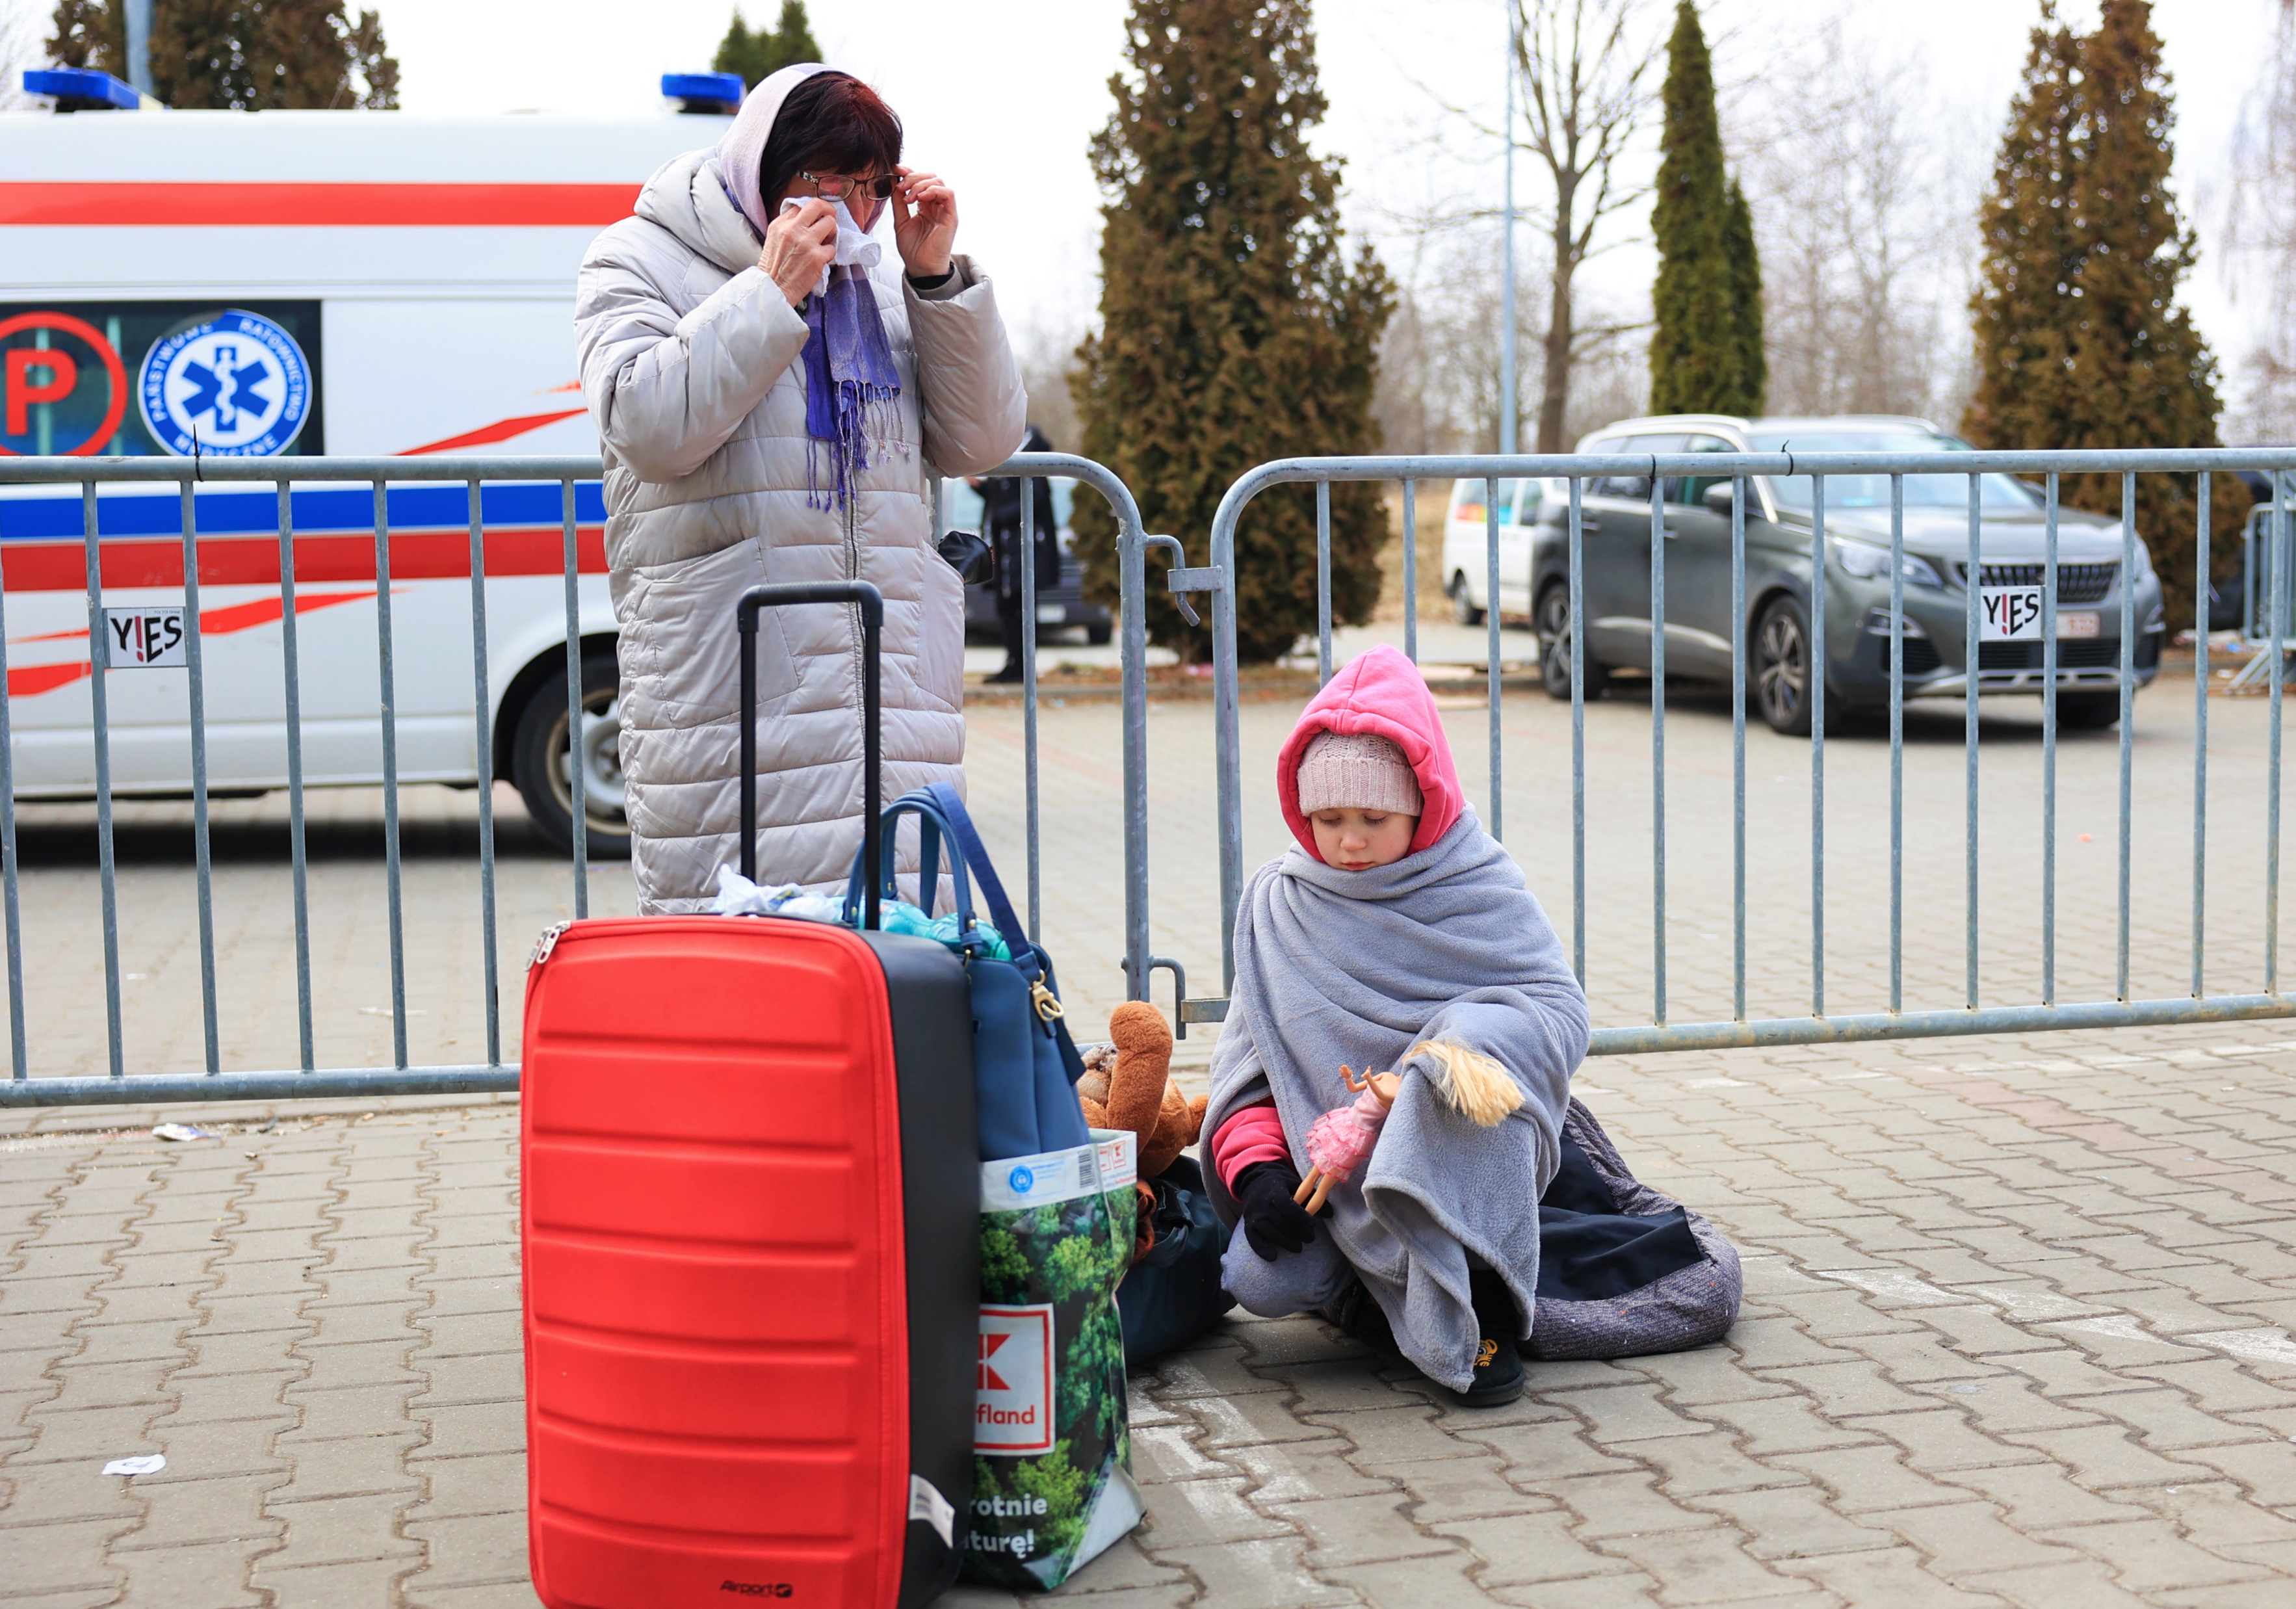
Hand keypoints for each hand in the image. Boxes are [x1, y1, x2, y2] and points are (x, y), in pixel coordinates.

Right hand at [760, 198, 835, 305]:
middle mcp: (793, 229)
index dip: (812, 213)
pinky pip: (833, 247)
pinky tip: (821, 259)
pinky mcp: (817, 257)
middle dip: (828, 211)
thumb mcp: (774, 239)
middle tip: (830, 219)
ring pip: (830, 223)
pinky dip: (829, 254)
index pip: (802, 206)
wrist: (773, 289)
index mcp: (781, 224)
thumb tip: (806, 220)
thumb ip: (788, 227)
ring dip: (832, 232)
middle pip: (817, 205)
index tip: (815, 220)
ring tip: (826, 241)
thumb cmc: (774, 267)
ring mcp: (806, 242)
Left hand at [892, 164, 956, 279]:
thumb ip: (898, 202)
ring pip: (938, 181)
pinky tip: (920, 198)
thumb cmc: (913, 248)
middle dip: (913, 177)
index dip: (908, 171)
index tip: (895, 170)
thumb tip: (894, 182)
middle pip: (930, 176)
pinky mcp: (951, 216)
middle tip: (901, 187)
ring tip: (908, 198)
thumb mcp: (900, 220)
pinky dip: (933, 190)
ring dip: (921, 184)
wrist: (920, 267)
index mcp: (925, 204)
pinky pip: (948, 194)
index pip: (920, 180)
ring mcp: (944, 209)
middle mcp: (936, 204)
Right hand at [1236, 1161, 1318, 1260]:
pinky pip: (1253, 1239)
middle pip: (1281, 1222)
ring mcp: (1254, 1216)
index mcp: (1275, 1191)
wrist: (1254, 1181)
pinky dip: (1262, 1249)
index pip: (1287, 1206)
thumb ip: (1313, 1197)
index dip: (1300, 1217)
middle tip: (1311, 1238)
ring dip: (1286, 1242)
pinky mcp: (1248, 1225)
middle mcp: (1262, 1204)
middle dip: (1298, 1233)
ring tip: (1299, 1248)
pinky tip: (1273, 1257)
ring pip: (1270, 1232)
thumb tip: (1331, 1214)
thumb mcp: (1297, 1185)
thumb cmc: (1281, 1184)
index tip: (1312, 1224)